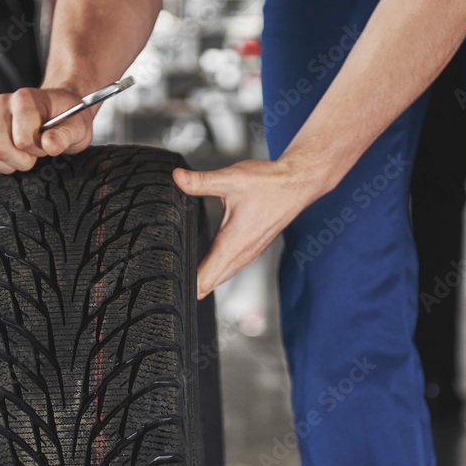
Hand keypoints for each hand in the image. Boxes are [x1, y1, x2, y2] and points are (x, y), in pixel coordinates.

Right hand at [0, 87, 94, 175]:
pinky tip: (11, 160)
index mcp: (24, 99)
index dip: (37, 150)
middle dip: (21, 160)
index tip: (46, 145)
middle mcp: (1, 105)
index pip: (22, 140)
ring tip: (23, 155)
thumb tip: (48, 145)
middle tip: (35, 153)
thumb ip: (65, 136)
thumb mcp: (77, 127)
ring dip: (6, 165)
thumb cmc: (68, 118)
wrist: (59, 110)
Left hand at [173, 158, 324, 298]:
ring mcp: (249, 252)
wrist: (298, 183)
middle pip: (210, 284)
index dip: (185, 287)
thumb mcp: (230, 179)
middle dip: (190, 288)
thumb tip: (177, 178)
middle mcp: (242, 254)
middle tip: (168, 285)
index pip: (204, 281)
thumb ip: (200, 181)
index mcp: (233, 245)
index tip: (169, 287)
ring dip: (203, 280)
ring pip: (222, 277)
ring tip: (182, 280)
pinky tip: (208, 263)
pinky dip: (216, 271)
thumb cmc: (270, 184)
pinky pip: (231, 267)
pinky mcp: (253, 247)